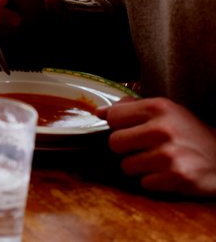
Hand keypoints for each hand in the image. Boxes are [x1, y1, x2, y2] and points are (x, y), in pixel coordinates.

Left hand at [100, 97, 215, 195]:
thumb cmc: (190, 133)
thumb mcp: (167, 111)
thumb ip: (132, 108)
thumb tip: (99, 112)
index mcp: (158, 107)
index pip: (113, 117)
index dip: (118, 126)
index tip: (129, 129)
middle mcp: (163, 129)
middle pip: (114, 143)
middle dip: (126, 149)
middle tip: (143, 149)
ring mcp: (170, 154)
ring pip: (127, 166)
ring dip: (139, 167)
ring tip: (158, 162)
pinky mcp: (178, 177)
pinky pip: (145, 183)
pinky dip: (154, 182)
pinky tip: (169, 174)